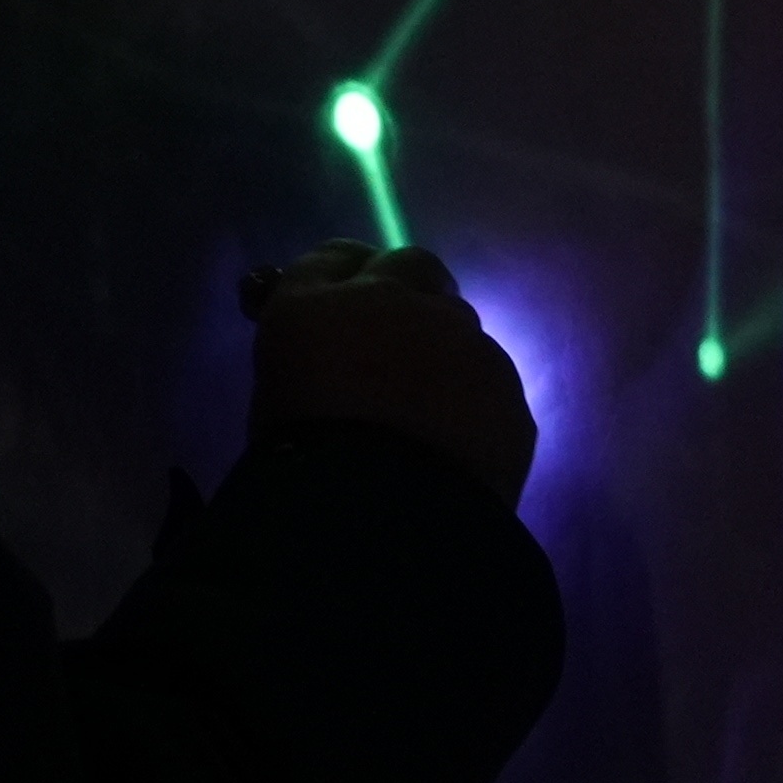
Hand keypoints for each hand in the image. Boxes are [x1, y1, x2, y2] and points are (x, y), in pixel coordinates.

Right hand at [244, 241, 537, 510]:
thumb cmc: (298, 469)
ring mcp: (459, 338)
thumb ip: (311, 356)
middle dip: (408, 295)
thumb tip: (333, 350)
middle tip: (397, 346)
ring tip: (428, 412)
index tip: (348, 304)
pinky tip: (457, 444)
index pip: (333, 260)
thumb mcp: (277, 403)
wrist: (380, 521)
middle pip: (412, 267)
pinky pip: (490, 379)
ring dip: (444, 351)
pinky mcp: (506, 386)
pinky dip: (474, 400)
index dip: (345, 279)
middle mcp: (391, 302)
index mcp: (313, 306)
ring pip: (459, 324)